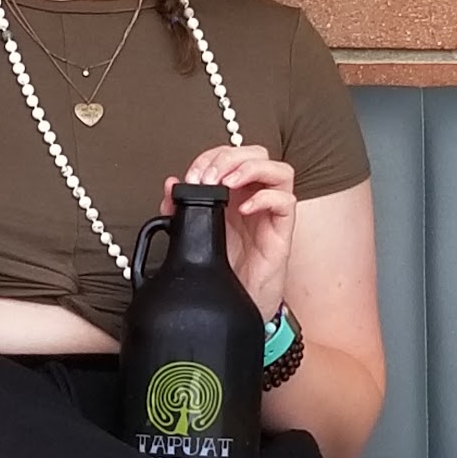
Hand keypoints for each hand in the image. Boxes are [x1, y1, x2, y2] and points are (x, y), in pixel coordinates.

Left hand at [161, 144, 293, 322]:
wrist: (238, 304)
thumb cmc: (223, 269)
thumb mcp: (194, 235)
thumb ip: (180, 209)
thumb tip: (171, 184)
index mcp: (235, 192)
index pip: (231, 155)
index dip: (210, 157)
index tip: (192, 176)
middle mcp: (255, 197)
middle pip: (257, 153)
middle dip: (229, 158)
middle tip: (208, 178)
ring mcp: (272, 212)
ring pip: (280, 170)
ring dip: (250, 169)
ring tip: (227, 184)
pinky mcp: (283, 231)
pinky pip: (286, 202)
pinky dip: (265, 198)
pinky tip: (245, 209)